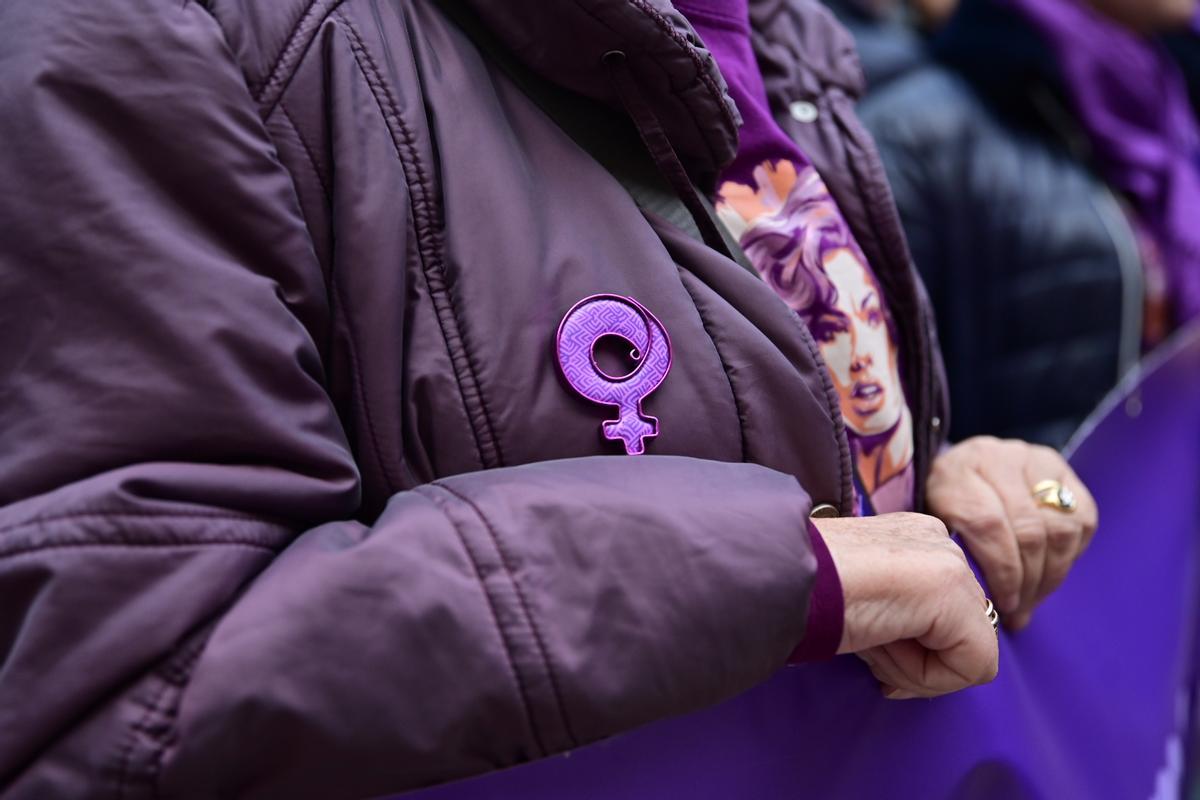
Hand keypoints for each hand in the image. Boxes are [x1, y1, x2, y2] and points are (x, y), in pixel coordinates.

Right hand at [815, 513, 998, 699]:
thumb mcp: (859, 596)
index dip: (911, 650)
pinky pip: (973, 668)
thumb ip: (898, 612)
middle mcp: (941, 541)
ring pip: (967, 655)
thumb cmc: (799, 588)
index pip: (943, 616)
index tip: (871, 647)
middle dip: (915, 659)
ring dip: (914, 669)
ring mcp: (951, 564)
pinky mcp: (952, 594)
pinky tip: (883, 648)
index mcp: (915, 536)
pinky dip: (926, 678)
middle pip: (959, 636)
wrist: (776, 574)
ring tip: (869, 642)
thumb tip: (920, 650)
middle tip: (869, 645)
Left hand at [926, 437, 1098, 630]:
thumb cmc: (940, 510)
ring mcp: (1031, 459)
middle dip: (1030, 581)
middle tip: (1022, 610)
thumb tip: (980, 608)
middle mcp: (996, 459)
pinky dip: (1071, 553)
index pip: (989, 525)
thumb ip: (953, 556)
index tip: (1004, 604)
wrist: (955, 469)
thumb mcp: (932, 528)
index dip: (1003, 572)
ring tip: (1036, 597)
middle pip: (1029, 530)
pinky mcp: (1058, 466)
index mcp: (956, 473)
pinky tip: (1051, 570)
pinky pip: (1082, 517)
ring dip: (1053, 573)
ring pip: (1061, 527)